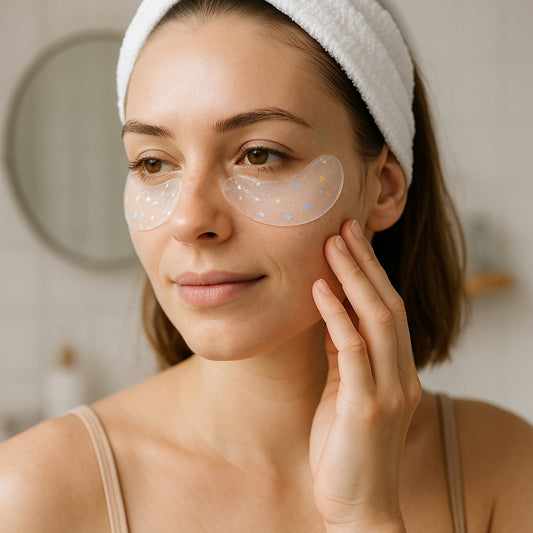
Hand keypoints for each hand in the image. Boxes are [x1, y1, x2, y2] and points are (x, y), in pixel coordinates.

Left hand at [309, 219, 420, 531]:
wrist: (359, 508)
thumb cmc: (346, 450)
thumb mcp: (345, 394)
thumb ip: (345, 355)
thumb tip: (331, 314)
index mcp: (396, 372)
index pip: (387, 310)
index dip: (370, 273)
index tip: (350, 240)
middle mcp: (400, 375)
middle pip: (387, 304)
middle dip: (365, 263)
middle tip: (345, 225)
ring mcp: (389, 391)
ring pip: (376, 319)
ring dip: (354, 277)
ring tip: (333, 242)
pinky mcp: (366, 407)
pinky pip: (353, 349)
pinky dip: (337, 315)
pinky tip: (320, 288)